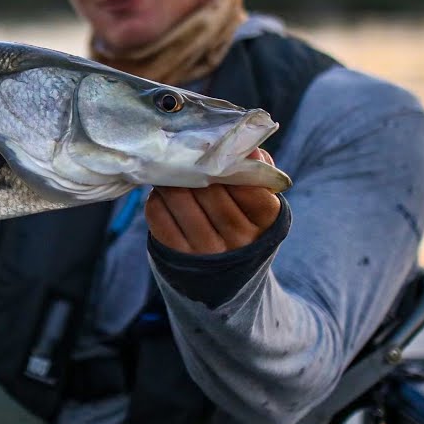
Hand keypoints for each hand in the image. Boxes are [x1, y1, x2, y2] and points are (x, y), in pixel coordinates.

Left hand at [145, 148, 281, 253]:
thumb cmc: (241, 222)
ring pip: (180, 199)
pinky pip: (158, 215)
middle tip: (184, 153)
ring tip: (169, 169)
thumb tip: (246, 149)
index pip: (249, 187)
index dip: (230, 165)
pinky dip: (157, 198)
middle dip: (194, 168)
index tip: (217, 150)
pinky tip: (162, 194)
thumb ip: (255, 173)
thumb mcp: (258, 202)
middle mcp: (240, 239)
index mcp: (266, 222)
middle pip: (210, 192)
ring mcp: (208, 250)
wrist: (222, 274)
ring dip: (170, 180)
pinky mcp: (177, 254)